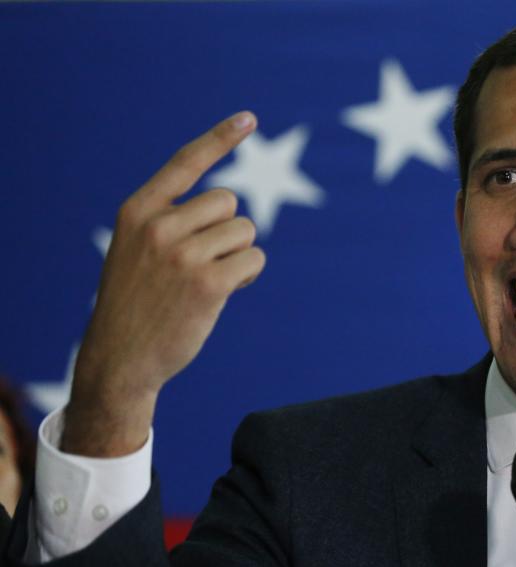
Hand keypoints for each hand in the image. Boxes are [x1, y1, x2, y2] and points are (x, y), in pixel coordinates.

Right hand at [63, 112, 265, 456]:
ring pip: (245, 231)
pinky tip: (226, 291)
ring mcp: (182, 253)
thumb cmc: (137, 303)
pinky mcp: (207, 282)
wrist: (120, 357)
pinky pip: (253, 259)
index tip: (249, 117)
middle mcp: (159, 225)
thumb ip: (171, 222)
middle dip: (228, 230)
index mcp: (139, 211)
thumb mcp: (138, 251)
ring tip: (211, 280)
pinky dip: (248, 274)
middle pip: (230, 202)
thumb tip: (232, 209)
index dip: (219, 138)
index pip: (186, 163)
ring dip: (240, 255)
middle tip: (207, 261)